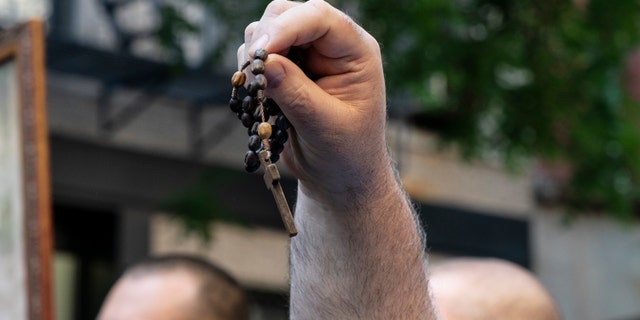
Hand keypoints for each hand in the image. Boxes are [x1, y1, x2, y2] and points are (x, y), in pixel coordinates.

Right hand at [239, 0, 390, 205]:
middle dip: (265, 38)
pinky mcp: (285, 70)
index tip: (262, 53)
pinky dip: (248, 70)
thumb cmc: (346, 153)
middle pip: (287, 13)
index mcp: (355, 51)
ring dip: (253, 56)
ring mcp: (305, 55)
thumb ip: (297, 93)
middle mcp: (330, 45)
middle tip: (254, 75)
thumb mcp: (326, 126)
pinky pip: (256, 54)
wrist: (338, 177)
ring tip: (260, 92)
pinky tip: (259, 97)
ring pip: (266, 30)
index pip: (320, 17)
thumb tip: (265, 62)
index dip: (287, 27)